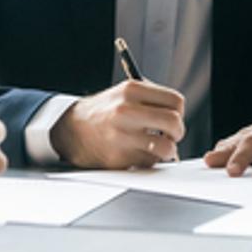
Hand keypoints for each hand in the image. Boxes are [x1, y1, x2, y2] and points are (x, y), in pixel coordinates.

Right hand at [50, 80, 185, 168]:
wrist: (72, 129)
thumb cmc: (105, 111)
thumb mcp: (125, 93)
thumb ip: (151, 98)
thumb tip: (178, 113)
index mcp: (131, 90)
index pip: (175, 101)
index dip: (179, 112)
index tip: (173, 117)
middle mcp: (127, 111)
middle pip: (174, 123)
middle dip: (178, 132)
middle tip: (172, 136)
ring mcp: (122, 135)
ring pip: (166, 147)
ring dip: (168, 151)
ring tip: (159, 148)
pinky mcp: (119, 156)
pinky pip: (150, 162)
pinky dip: (150, 160)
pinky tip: (139, 153)